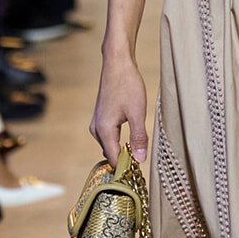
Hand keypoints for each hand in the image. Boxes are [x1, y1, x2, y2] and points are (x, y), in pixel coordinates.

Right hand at [91, 49, 148, 163]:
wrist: (117, 64)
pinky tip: (131, 139)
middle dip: (125, 161)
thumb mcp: (138, 112)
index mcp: (104, 130)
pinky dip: (119, 141)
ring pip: (110, 145)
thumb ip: (138, 137)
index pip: (114, 160)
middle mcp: (96, 129)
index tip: (139, 173)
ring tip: (139, 152)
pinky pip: (109, 137)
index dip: (126, 168)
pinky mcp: (100, 118)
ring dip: (122, 151)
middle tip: (142, 163)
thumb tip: (140, 160)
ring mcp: (97, 123)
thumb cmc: (128, 85)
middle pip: (111, 154)